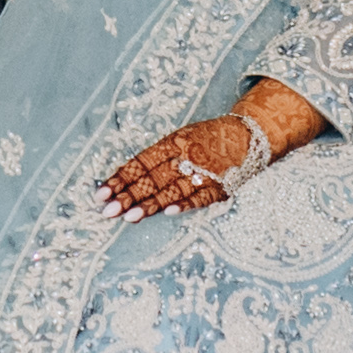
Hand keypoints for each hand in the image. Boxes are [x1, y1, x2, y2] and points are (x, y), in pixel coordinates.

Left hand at [98, 114, 263, 221]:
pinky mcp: (220, 187)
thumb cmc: (207, 139)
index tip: (101, 193)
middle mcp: (186, 156)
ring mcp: (203, 172)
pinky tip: (168, 212)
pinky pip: (200, 197)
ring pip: (172, 190)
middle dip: (128, 195)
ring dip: (150, 204)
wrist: (250, 135)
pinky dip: (184, 204)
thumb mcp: (181, 139)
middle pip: (152, 178)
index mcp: (173, 142)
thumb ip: (157, 159)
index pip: (141, 163)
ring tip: (129, 217)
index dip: (120, 178)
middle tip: (108, 210)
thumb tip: (126, 179)